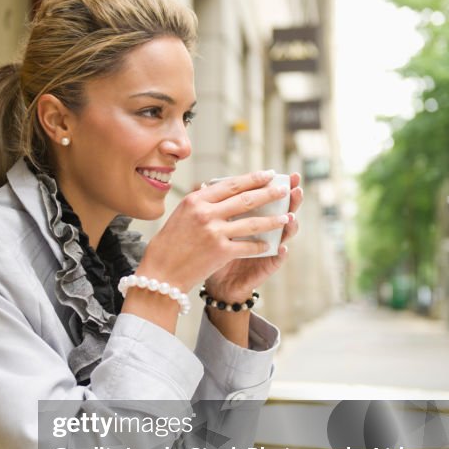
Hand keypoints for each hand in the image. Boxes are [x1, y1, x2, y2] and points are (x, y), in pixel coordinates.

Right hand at [135, 170, 294, 294]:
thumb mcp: (180, 215)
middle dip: (269, 193)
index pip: (230, 184)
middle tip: (284, 189)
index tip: (268, 174)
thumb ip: (199, 202)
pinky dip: (261, 246)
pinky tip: (270, 245)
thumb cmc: (168, 244)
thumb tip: (213, 187)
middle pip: (245, 199)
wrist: (161, 273)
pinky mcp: (221, 252)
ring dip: (273, 220)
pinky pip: (248, 246)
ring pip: (252, 223)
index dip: (253, 178)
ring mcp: (214, 232)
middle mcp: (205, 213)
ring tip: (287, 216)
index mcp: (195, 200)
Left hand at [204, 173, 302, 302]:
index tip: (281, 173)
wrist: (216, 281)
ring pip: (285, 234)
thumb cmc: (215, 250)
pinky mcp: (266, 266)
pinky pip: (276, 259)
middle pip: (282, 211)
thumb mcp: (214, 226)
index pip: (267, 198)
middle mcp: (265, 231)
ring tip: (291, 216)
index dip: (274, 186)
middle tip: (296, 188)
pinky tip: (282, 247)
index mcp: (254, 217)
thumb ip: (217, 207)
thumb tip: (205, 183)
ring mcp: (269, 248)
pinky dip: (280, 253)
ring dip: (290, 225)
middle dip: (291, 199)